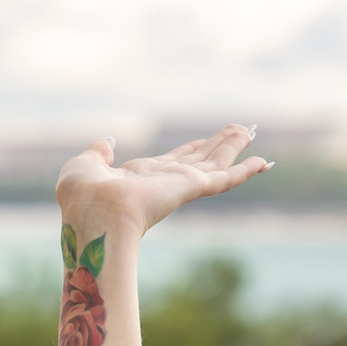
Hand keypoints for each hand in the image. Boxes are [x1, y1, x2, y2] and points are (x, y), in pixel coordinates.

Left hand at [55, 126, 266, 235]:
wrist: (94, 216)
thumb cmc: (82, 198)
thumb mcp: (85, 165)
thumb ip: (98, 153)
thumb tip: (108, 141)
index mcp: (142, 178)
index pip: (175, 161)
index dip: (193, 149)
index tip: (207, 140)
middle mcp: (165, 181)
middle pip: (202, 159)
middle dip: (220, 144)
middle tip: (243, 129)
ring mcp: (180, 185)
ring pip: (216, 163)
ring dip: (234, 147)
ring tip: (251, 131)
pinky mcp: (191, 188)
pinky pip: (225, 178)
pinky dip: (245, 170)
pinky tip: (264, 162)